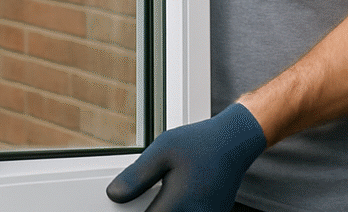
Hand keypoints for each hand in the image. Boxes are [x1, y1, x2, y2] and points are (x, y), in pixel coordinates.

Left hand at [106, 103, 266, 211]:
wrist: (233, 142)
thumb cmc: (199, 143)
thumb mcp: (162, 150)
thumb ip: (137, 176)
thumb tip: (115, 195)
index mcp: (180, 202)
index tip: (126, 205)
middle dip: (154, 209)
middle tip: (157, 189)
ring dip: (166, 208)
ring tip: (167, 189)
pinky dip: (180, 207)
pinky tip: (178, 193)